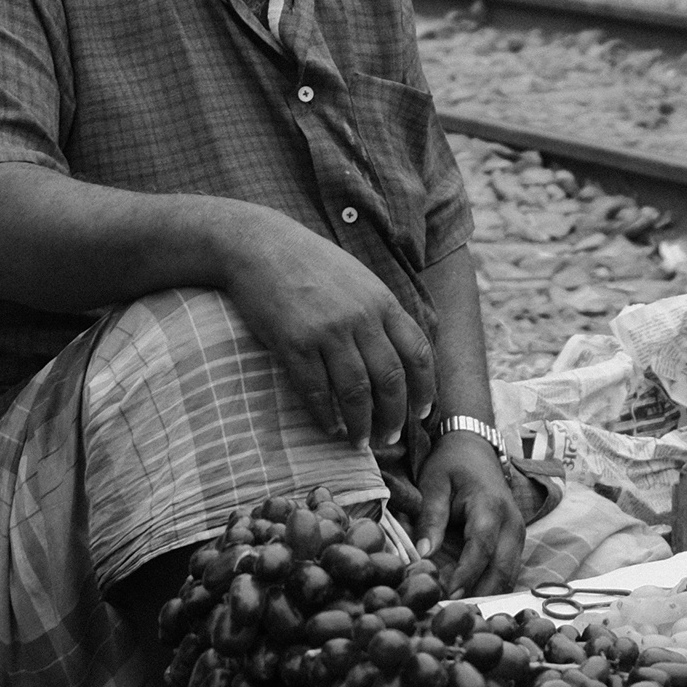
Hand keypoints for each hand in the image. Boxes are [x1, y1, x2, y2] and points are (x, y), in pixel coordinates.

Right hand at [218, 217, 434, 450]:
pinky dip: (325, 414)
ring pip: (356, 391)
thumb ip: (380, 312)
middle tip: (389, 439)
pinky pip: (316, 389)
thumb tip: (397, 354)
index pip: (418, 352)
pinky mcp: (294, 342)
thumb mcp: (359, 279)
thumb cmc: (310, 263)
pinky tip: (329, 427)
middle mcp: (361, 317)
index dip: (425, 388)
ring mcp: (327, 330)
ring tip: (360, 441)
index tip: (423, 412)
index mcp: (382, 301)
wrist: (261, 245)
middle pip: (391, 379)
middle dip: (394, 416)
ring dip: (361, 423)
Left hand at [414, 430, 527, 596]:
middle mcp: (512, 523)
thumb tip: (422, 555)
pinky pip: (508, 572)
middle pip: (503, 569)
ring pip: (509, 576)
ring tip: (458, 612)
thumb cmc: (451, 465)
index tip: (446, 595)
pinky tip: (469, 599)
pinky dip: (491, 588)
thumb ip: (430, 518)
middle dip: (479, 595)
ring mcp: (518, 534)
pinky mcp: (516, 542)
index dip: (465, 574)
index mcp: (490, 506)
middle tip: (451, 613)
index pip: (481, 548)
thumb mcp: (433, 484)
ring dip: (486, 596)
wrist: (475, 448)